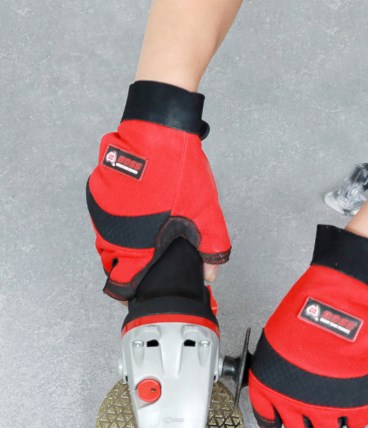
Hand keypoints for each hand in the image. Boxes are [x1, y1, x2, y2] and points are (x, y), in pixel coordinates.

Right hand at [87, 80, 230, 300]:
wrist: (158, 131)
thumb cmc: (182, 173)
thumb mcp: (206, 215)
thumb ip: (210, 249)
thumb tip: (210, 275)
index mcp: (137, 244)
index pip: (120, 282)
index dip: (126, 293)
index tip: (133, 296)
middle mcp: (113, 230)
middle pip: (109, 262)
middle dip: (123, 269)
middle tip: (140, 268)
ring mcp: (102, 209)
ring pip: (105, 239)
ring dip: (119, 245)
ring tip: (139, 245)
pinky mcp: (98, 190)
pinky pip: (103, 216)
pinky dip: (116, 222)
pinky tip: (135, 217)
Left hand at [248, 225, 367, 427]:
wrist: (343, 305)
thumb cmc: (310, 311)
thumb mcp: (278, 338)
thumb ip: (279, 365)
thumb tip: (286, 372)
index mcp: (270, 386)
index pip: (267, 416)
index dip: (275, 418)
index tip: (279, 418)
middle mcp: (295, 402)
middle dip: (304, 422)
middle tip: (311, 412)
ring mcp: (327, 407)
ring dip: (330, 423)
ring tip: (335, 409)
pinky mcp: (357, 404)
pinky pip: (357, 424)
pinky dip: (357, 418)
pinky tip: (356, 410)